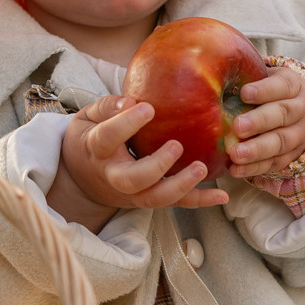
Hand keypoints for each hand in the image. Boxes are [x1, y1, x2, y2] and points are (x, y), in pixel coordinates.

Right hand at [47, 94, 230, 232]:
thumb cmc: (90, 137)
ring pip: (155, 198)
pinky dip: (200, 200)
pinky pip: (176, 203)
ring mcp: (133, 192)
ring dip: (181, 187)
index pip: (108, 139)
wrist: (82, 176)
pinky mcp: (149, 198)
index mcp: (97, 150)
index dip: (126, 124)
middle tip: (176, 145)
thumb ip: (108, 107)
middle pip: (133, 180)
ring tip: (201, 168)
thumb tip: (131, 101)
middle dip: (156, 166)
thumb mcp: (88, 117)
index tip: (148, 107)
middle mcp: (114, 175)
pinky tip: (222, 195)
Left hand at [227, 64, 304, 178]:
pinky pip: (274, 163)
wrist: (294, 110)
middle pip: (283, 114)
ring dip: (257, 149)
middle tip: (237, 126)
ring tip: (235, 154)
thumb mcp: (261, 75)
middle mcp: (300, 109)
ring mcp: (299, 134)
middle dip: (260, 121)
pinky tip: (236, 169)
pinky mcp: (291, 155)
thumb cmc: (266, 90)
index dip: (264, 90)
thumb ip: (243, 73)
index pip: (282, 86)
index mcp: (293, 85)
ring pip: (281, 142)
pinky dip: (254, 168)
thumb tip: (211, 66)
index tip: (244, 93)